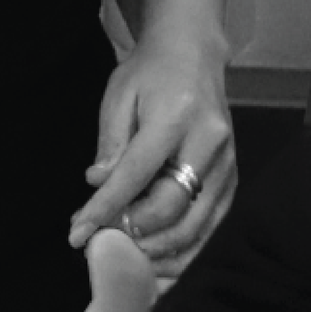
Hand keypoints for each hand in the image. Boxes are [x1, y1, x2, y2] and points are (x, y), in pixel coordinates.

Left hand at [71, 37, 234, 278]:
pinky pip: (210, 227)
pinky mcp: (233, 179)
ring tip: (125, 255)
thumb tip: (98, 186)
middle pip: (171, 207)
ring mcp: (227, 164)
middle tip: (102, 242)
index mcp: (177, 116)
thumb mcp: (118, 96)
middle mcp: (209, 143)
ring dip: (156, 249)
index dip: (105, 209)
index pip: (136, 175)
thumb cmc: (150, 74)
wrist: (194, 55)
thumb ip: (110, 144)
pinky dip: (182, 249)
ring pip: (194, 225)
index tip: (77, 234)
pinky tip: (155, 256)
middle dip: (132, 232)